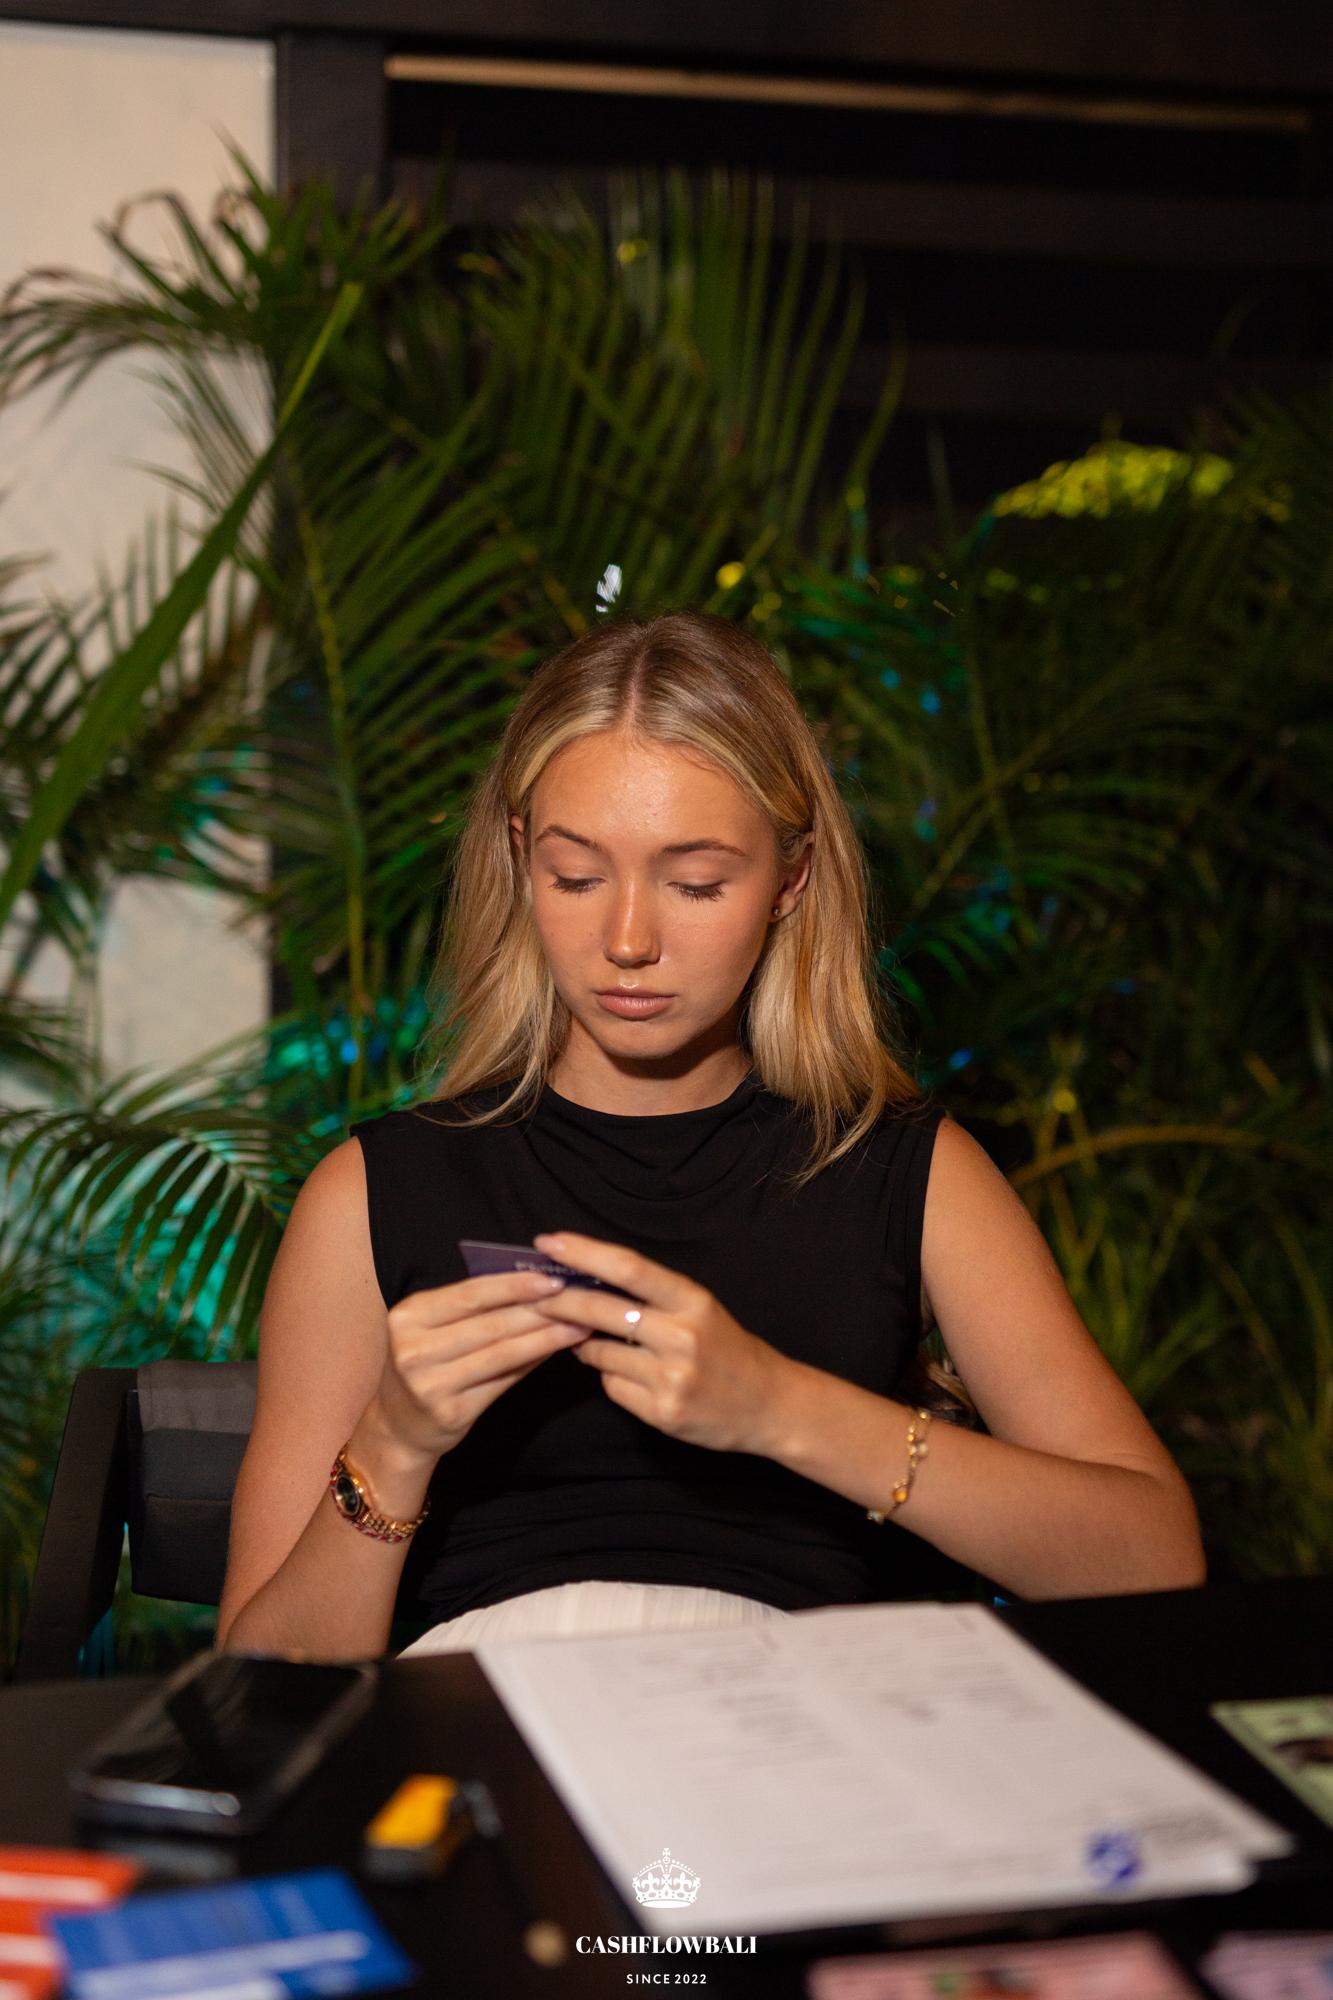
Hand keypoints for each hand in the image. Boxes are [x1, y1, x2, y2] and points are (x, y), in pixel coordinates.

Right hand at [367, 1268, 586, 1463]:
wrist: (398, 1425)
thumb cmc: (424, 1364)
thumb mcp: (431, 1328)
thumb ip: (473, 1307)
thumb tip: (533, 1284)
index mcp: (408, 1316)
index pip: (470, 1294)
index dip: (513, 1285)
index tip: (551, 1278)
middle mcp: (414, 1350)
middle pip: (490, 1324)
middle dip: (539, 1311)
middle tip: (577, 1300)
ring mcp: (431, 1384)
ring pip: (502, 1353)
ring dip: (545, 1337)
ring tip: (577, 1326)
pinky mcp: (451, 1412)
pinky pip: (503, 1381)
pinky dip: (533, 1362)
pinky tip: (555, 1351)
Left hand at [531, 1230, 792, 1455]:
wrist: (769, 1404)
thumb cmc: (726, 1349)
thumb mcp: (699, 1310)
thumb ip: (650, 1298)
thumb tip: (585, 1283)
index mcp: (693, 1300)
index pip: (629, 1268)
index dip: (585, 1252)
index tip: (549, 1242)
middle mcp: (683, 1336)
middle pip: (601, 1311)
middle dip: (559, 1301)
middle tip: (534, 1295)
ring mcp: (672, 1377)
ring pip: (599, 1354)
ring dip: (586, 1347)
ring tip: (597, 1344)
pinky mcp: (662, 1412)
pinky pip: (612, 1388)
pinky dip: (612, 1380)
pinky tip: (634, 1379)